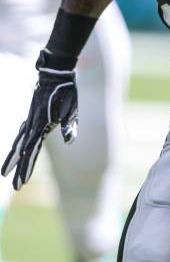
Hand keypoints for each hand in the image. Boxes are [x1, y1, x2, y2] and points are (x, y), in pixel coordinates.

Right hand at [1, 50, 77, 189]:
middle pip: (22, 151)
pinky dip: (17, 144)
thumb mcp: (71, 107)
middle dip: (18, 169)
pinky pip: (22, 134)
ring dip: (13, 158)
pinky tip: (16, 149)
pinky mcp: (32, 117)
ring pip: (18, 143)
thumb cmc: (66, 90)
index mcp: (41, 123)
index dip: (26, 167)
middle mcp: (32, 124)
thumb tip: (70, 142)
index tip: (22, 182)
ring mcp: (30, 120)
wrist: (55, 74)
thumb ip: (69, 124)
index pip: (31, 150)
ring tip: (4, 173)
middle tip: (14, 186)